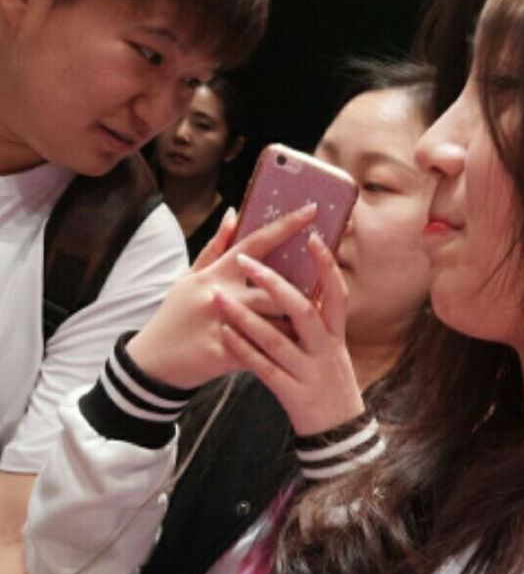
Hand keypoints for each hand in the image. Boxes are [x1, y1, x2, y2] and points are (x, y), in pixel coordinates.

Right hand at [127, 203, 319, 389]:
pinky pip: (261, 352)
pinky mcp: (223, 355)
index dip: (286, 225)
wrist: (152, 364)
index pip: (256, 242)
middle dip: (300, 291)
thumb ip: (215, 247)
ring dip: (295, 323)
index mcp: (214, 274)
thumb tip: (233, 213)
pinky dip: (279, 352)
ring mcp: (220, 325)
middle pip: (273, 287)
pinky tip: (294, 353)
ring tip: (311, 324)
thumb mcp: (188, 278)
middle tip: (322, 290)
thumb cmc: (175, 316)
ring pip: (272, 321)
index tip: (312, 210)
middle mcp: (217, 295)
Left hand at [215, 233, 364, 434]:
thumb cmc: (329, 383)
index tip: (312, 237)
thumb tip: (305, 286)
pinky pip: (264, 369)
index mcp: (337, 335)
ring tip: (218, 297)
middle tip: (246, 261)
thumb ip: (320, 321)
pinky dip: (244, 350)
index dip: (326, 265)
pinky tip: (225, 335)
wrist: (338, 434)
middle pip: (303, 309)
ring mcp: (310, 372)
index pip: (337, 293)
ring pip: (277, 339)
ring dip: (246, 316)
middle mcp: (327, 350)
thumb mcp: (333, 350)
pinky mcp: (293, 393)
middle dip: (273, 283)